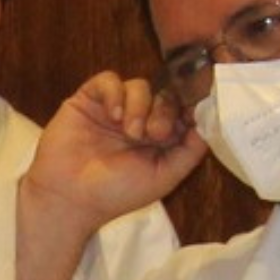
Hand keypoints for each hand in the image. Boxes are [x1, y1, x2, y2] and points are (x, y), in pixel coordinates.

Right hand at [23, 71, 208, 233]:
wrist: (68, 199)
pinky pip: (108, 80)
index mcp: (157, 138)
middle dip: (165, 110)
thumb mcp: (166, 176)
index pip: (182, 109)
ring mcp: (111, 109)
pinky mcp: (87, 101)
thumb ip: (191, 150)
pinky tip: (112, 115)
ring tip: (129, 132)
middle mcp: (137, 120)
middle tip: (154, 134)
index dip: (190, 107)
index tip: (193, 112)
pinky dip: (115, 93)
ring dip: (140, 106)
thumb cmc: (115, 194)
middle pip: (164, 94)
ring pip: (139, 85)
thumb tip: (211, 121)